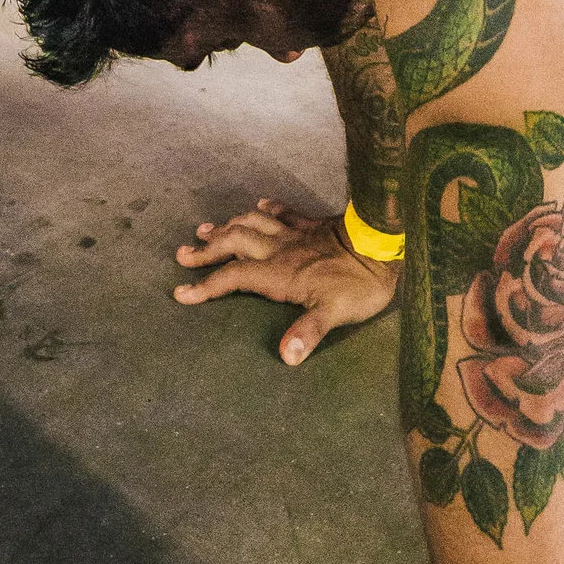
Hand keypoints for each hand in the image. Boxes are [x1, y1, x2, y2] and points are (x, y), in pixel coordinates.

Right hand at [173, 197, 398, 365]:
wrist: (383, 243)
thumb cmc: (360, 283)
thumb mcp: (334, 314)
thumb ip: (307, 333)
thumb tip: (285, 358)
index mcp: (278, 273)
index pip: (232, 278)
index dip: (206, 286)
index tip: (181, 293)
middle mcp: (279, 250)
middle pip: (233, 244)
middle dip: (206, 250)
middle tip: (182, 254)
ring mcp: (295, 233)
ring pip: (251, 224)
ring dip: (227, 225)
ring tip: (206, 228)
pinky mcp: (311, 223)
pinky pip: (283, 213)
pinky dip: (267, 209)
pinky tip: (260, 205)